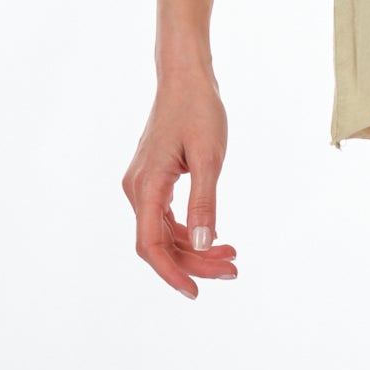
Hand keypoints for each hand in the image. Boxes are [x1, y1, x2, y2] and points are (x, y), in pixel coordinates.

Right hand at [122, 74, 237, 299]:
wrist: (185, 77)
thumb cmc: (198, 110)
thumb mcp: (209, 157)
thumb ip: (204, 203)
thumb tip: (201, 244)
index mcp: (146, 186)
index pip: (150, 245)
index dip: (171, 273)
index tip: (195, 291)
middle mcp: (137, 189)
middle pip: (159, 243)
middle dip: (194, 261)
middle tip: (232, 269)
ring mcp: (143, 184)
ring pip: (164, 232)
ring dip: (194, 248)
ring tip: (230, 255)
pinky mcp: (153, 179)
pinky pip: (166, 216)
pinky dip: (189, 230)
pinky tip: (213, 235)